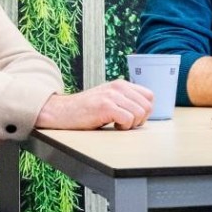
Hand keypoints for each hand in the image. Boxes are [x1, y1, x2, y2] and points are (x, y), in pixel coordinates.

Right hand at [36, 80, 156, 130]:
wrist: (62, 111)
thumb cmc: (86, 109)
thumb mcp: (108, 98)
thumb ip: (125, 99)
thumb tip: (146, 110)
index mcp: (121, 84)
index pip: (149, 96)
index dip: (144, 110)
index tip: (132, 117)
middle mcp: (118, 87)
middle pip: (147, 106)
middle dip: (139, 120)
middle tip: (125, 123)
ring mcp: (112, 96)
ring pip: (140, 113)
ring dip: (131, 124)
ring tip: (117, 124)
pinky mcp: (105, 106)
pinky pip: (128, 119)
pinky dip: (123, 127)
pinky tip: (113, 126)